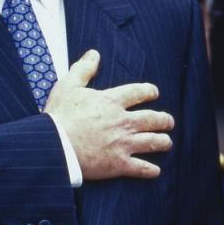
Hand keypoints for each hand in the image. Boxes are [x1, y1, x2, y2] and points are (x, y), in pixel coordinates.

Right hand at [44, 49, 174, 179]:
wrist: (55, 145)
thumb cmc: (60, 115)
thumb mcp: (68, 85)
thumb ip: (83, 69)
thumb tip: (94, 54)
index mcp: (111, 101)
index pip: (138, 92)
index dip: (149, 91)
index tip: (154, 92)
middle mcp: (123, 122)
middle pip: (152, 118)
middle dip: (164, 119)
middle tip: (168, 121)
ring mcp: (123, 143)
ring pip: (152, 142)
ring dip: (162, 142)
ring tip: (167, 142)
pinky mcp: (118, 164)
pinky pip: (141, 168)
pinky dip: (150, 170)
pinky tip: (156, 171)